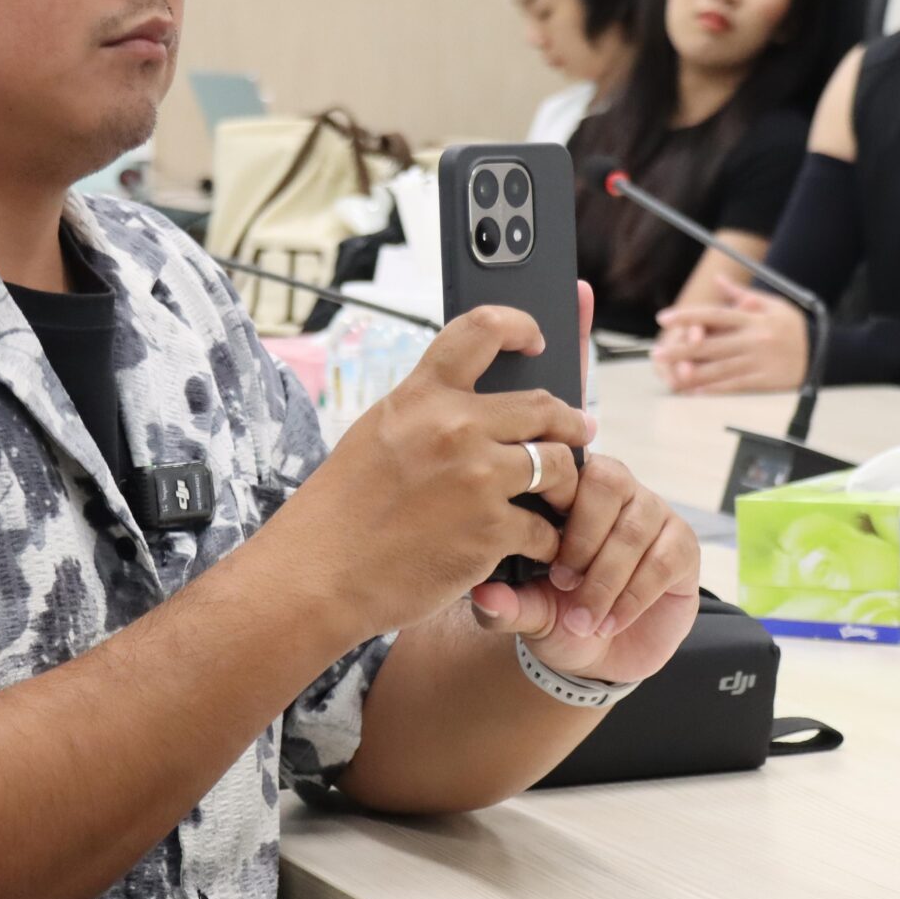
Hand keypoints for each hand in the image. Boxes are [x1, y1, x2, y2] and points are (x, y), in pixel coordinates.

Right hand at [262, 305, 590, 638]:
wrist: (318, 574)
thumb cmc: (344, 510)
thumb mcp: (379, 435)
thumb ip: (428, 414)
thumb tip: (480, 407)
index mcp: (422, 396)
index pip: (482, 329)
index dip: (520, 324)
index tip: (537, 339)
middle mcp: (454, 427)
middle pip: (544, 405)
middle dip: (570, 421)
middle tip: (580, 431)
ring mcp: (477, 478)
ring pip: (560, 464)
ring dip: (568, 483)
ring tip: (562, 495)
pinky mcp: (491, 530)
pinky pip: (545, 528)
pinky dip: (547, 541)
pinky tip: (538, 547)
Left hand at [467, 451, 699, 685]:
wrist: (599, 657)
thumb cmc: (559, 617)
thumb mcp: (528, 613)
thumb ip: (506, 604)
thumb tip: (482, 595)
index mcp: (572, 488)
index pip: (568, 465)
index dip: (556, 502)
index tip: (541, 556)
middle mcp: (618, 490)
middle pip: (608, 484)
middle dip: (583, 539)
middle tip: (562, 582)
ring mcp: (654, 515)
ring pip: (634, 528)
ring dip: (606, 578)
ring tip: (583, 619)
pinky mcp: (682, 547)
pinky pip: (663, 560)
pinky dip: (633, 596)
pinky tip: (610, 621)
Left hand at [651, 280, 808, 393]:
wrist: (824, 352)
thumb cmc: (793, 326)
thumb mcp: (772, 304)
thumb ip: (742, 294)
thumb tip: (717, 281)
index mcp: (753, 318)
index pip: (714, 314)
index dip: (687, 316)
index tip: (664, 318)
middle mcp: (753, 339)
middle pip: (711, 344)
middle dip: (681, 349)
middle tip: (657, 353)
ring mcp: (758, 362)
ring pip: (719, 368)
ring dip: (692, 373)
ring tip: (670, 375)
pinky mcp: (764, 381)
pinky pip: (734, 386)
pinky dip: (713, 389)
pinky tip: (695, 391)